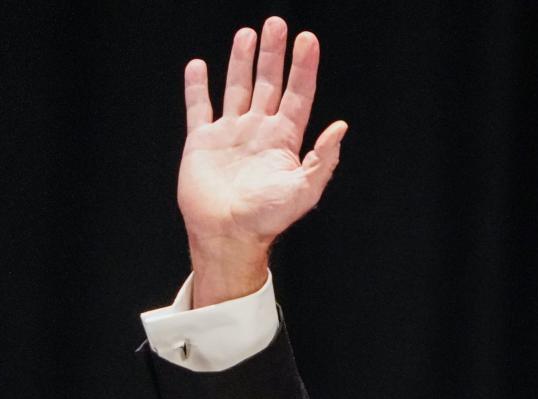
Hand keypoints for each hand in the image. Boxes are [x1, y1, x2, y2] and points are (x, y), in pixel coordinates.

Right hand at [178, 17, 346, 307]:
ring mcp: (230, 134)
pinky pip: (199, 108)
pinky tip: (199, 66)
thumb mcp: (303, 191)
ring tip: (247, 34)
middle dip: (273, 55)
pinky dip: (197, 87)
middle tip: (277, 24)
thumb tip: (340, 127)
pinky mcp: (202, 142)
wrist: (228, 234)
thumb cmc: (267, 219)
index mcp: (283, 140)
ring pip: (236, 88)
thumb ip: (322, 160)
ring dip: (242, 61)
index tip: (307, 40)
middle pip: (268, 84)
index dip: (303, 68)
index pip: (297, 95)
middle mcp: (258, 132)